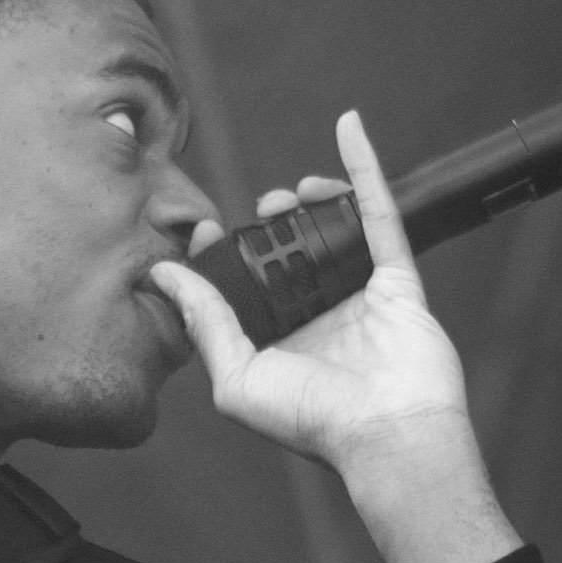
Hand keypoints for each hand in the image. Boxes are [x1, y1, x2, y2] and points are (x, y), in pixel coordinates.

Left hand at [148, 107, 518, 562]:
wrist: (387, 436)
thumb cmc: (315, 422)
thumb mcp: (237, 379)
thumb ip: (204, 324)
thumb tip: (165, 276)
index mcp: (278, 341)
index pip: (244, 284)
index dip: (222, 253)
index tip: (203, 230)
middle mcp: (317, 315)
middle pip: (289, 250)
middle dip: (268, 224)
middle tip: (258, 213)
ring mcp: (358, 293)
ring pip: (331, 227)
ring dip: (307, 200)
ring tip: (289, 197)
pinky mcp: (396, 276)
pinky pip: (379, 211)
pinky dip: (364, 166)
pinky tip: (349, 127)